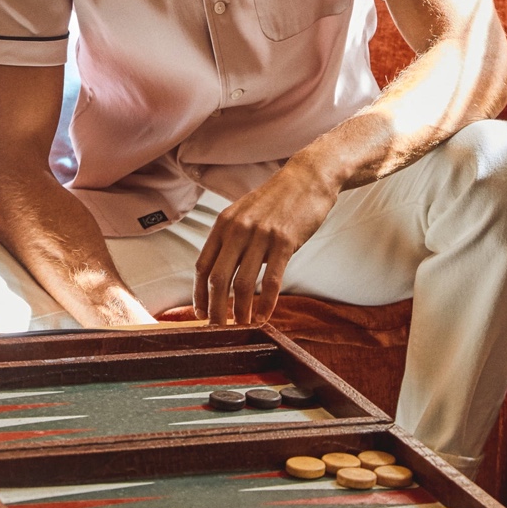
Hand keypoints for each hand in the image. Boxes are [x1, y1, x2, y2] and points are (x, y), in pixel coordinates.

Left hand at [193, 155, 337, 325]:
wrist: (307, 178)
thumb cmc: (275, 200)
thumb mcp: (244, 212)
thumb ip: (231, 238)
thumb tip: (219, 270)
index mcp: (223, 224)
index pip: (202, 265)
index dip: (199, 294)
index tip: (200, 314)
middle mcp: (238, 229)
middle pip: (218, 279)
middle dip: (215, 309)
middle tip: (218, 329)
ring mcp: (261, 236)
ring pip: (243, 284)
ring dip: (240, 311)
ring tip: (242, 326)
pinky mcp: (285, 242)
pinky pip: (273, 280)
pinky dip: (266, 304)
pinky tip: (263, 317)